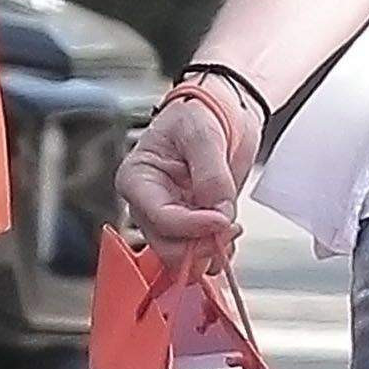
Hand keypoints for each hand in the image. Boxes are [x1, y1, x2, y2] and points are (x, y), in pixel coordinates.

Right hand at [115, 91, 257, 271]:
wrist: (222, 111)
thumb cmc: (199, 112)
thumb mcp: (202, 134)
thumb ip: (210, 174)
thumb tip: (218, 209)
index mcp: (138, 178)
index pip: (158, 217)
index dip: (191, 226)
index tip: (221, 219)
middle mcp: (150, 204)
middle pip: (167, 247)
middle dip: (200, 244)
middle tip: (228, 227)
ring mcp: (173, 217)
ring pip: (183, 256)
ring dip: (210, 250)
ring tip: (231, 228)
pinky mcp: (194, 224)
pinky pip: (201, 252)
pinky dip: (218, 251)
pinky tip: (230, 234)